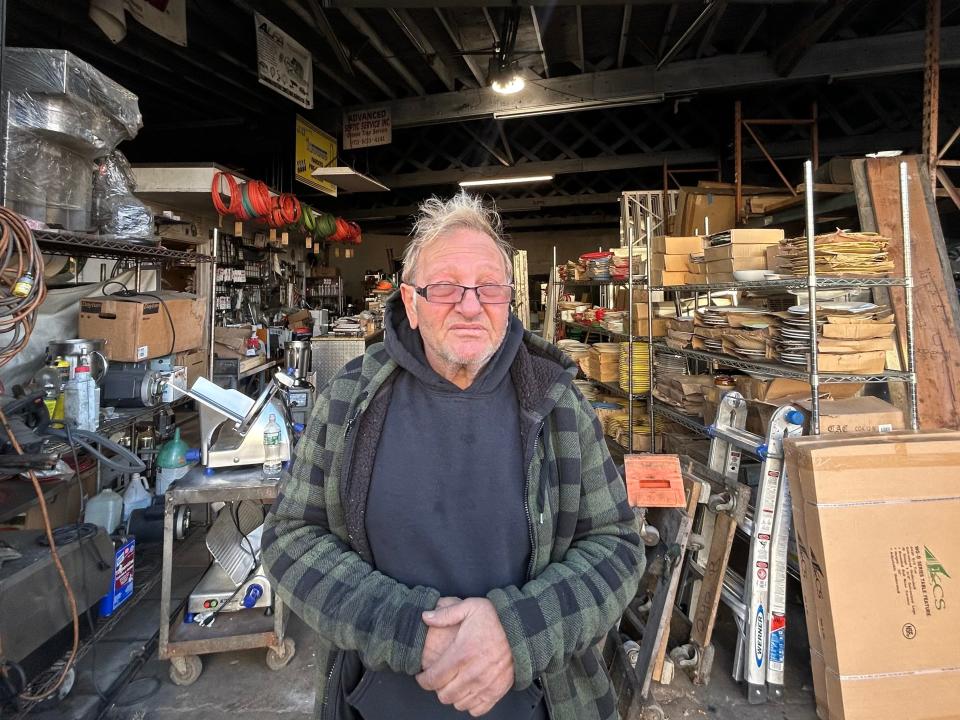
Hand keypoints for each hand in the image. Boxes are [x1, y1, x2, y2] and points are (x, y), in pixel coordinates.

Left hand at [416, 598, 514, 716]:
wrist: (523, 628)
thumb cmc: (495, 617)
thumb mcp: (469, 607)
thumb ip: (445, 613)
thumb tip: (425, 617)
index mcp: (461, 653)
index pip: (433, 678)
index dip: (423, 680)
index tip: (422, 676)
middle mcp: (472, 673)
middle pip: (444, 695)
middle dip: (437, 688)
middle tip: (439, 678)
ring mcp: (486, 684)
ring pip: (459, 703)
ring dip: (453, 696)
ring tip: (453, 684)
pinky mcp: (498, 690)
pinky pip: (478, 709)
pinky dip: (470, 704)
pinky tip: (468, 692)